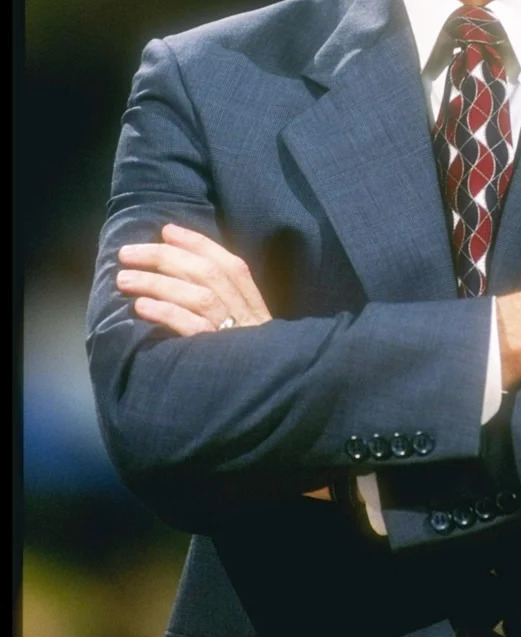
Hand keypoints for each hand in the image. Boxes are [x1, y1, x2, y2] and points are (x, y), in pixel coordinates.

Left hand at [118, 226, 333, 501]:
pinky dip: (166, 314)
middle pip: (206, 274)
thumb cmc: (255, 368)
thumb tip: (187, 280)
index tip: (167, 229)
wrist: (279, 407)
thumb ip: (228, 307)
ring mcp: (237, 336)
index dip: (198, 243)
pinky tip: (142, 308)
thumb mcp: (248, 333)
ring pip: (197, 297)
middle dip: (166, 257)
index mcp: (256, 305)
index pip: (229, 263)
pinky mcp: (221, 359)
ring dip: (157, 282)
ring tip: (125, 278)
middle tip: (129, 251)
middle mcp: (249, 315)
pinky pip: (192, 330)